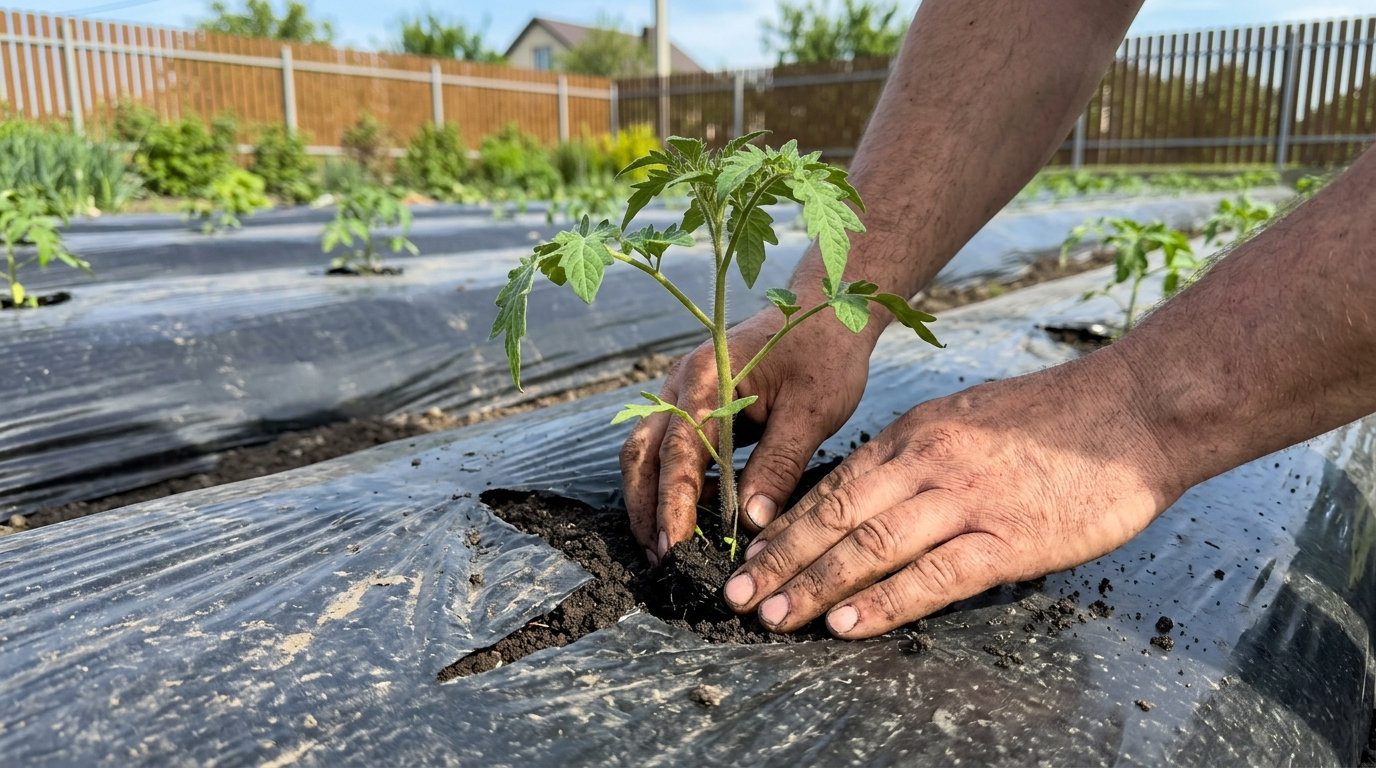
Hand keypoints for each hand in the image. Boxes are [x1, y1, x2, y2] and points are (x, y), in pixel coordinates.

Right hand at [620, 304, 875, 564]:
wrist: (825, 310)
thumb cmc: (823, 353)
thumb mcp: (812, 410)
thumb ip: (779, 463)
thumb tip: (750, 520)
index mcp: (706, 379)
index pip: (678, 452)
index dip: (673, 504)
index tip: (676, 547)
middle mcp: (681, 384)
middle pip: (642, 453)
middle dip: (646, 509)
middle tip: (662, 560)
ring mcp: (681, 394)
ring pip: (646, 453)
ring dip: (649, 500)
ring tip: (666, 549)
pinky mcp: (693, 407)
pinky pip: (666, 450)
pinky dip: (668, 486)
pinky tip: (688, 518)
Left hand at [721, 352, 1186, 637]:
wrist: (1136, 410)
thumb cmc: (1056, 418)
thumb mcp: (969, 419)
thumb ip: (920, 458)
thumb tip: (874, 499)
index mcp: (916, 434)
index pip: (832, 486)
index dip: (786, 529)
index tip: (752, 560)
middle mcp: (929, 463)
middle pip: (836, 517)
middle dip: (781, 561)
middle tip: (739, 598)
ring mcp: (968, 500)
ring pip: (871, 546)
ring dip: (816, 586)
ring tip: (776, 618)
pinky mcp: (1009, 538)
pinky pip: (933, 576)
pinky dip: (884, 602)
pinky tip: (848, 623)